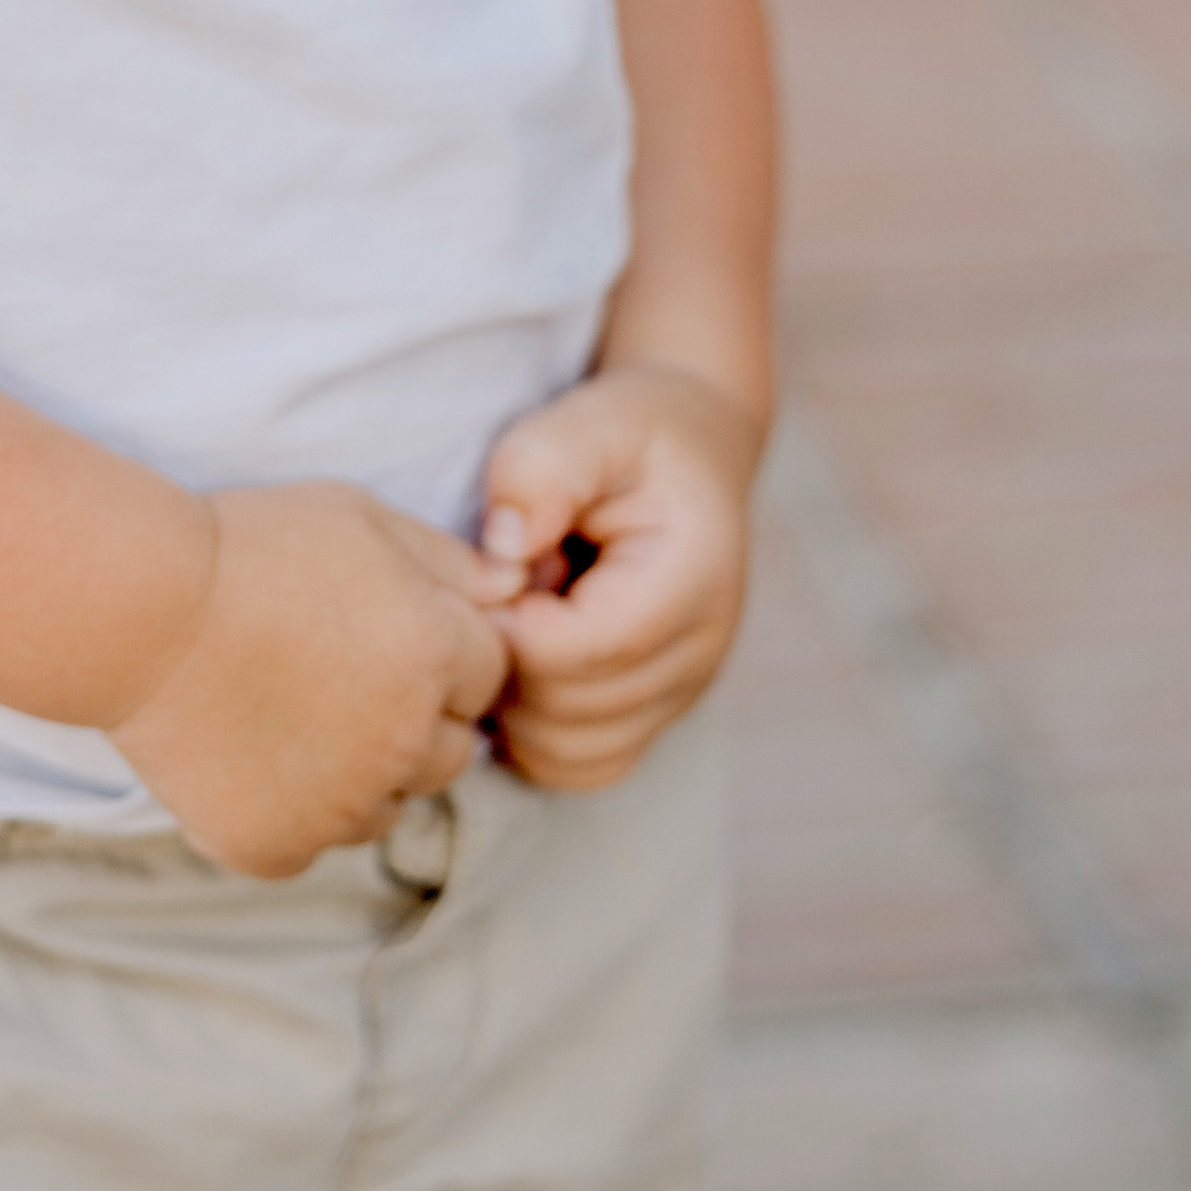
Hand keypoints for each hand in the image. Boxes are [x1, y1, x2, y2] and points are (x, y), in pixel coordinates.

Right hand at [109, 482, 512, 880]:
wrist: (138, 608)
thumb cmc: (250, 546)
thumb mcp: (360, 516)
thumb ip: (451, 559)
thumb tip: (514, 591)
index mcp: (436, 657)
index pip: (488, 674)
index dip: (440, 646)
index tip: (380, 627)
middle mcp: (406, 744)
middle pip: (451, 750)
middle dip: (415, 715)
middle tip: (338, 672)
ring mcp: (342, 807)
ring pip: (387, 804)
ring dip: (362, 770)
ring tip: (290, 709)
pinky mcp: (279, 848)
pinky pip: (313, 842)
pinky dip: (292, 809)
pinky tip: (250, 752)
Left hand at [477, 365, 756, 790]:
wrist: (688, 455)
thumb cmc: (629, 437)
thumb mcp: (588, 423)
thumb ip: (542, 470)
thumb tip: (503, 548)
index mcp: (692, 581)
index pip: (580, 651)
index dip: (510, 622)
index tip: (491, 569)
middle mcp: (700, 655)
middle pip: (566, 712)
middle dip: (508, 656)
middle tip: (500, 588)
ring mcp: (680, 697)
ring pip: (565, 754)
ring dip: (515, 697)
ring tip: (519, 617)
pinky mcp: (652, 718)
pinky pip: (576, 767)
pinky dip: (532, 730)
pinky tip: (525, 657)